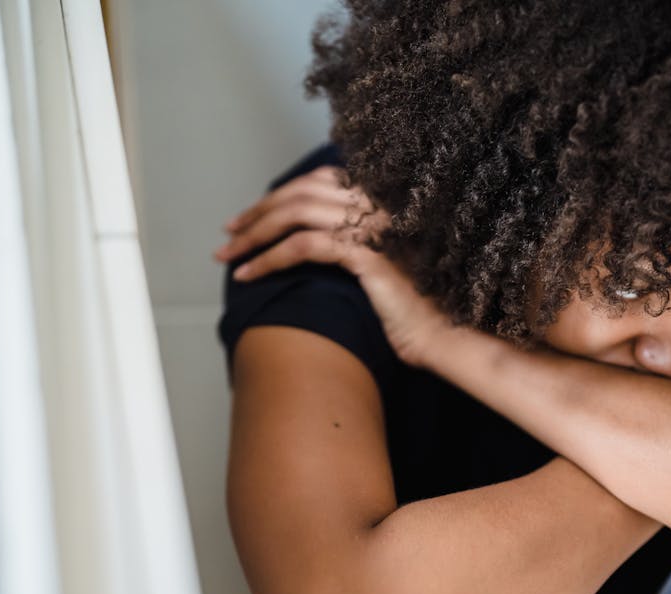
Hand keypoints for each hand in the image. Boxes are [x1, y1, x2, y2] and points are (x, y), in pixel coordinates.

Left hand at [213, 166, 453, 368]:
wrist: (442, 336)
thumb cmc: (411, 312)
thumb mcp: (377, 268)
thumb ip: (351, 245)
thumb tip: (306, 244)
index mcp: (380, 201)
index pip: (318, 181)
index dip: (279, 197)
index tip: (250, 219)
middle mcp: (377, 204)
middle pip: (300, 193)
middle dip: (258, 213)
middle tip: (229, 234)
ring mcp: (373, 225)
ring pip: (296, 215)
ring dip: (255, 236)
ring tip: (229, 256)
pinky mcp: (366, 253)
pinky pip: (304, 246)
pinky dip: (269, 259)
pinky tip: (249, 275)